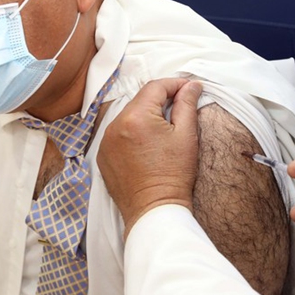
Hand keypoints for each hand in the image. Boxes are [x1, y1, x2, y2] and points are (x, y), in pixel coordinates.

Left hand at [97, 78, 202, 239]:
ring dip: (146, 116)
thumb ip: (187, 105)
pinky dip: (133, 132)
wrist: (154, 211)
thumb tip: (191, 85)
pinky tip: (148, 144)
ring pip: (129, 116)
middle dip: (160, 100)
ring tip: (164, 128)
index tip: (189, 89)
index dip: (174, 84)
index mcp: (137, 117)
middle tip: (181, 106)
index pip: (155, 87)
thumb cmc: (174, 175)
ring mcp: (106, 141)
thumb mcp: (186, 136)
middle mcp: (116, 125)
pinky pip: (119, 133)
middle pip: (141, 100)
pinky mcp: (103, 155)